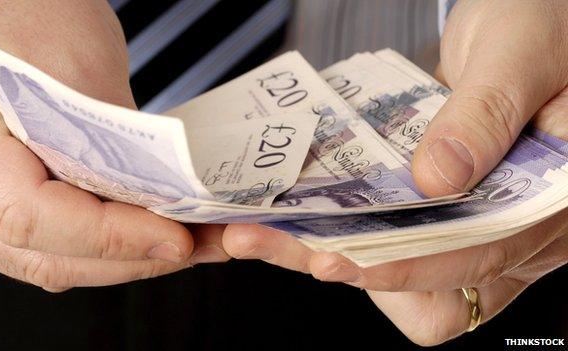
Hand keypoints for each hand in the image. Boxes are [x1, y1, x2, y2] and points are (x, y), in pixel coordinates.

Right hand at [0, 0, 228, 291]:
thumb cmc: (3, 1)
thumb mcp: (69, 54)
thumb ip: (110, 133)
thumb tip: (159, 193)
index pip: (32, 219)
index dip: (112, 237)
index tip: (176, 236)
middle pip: (50, 254)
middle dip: (137, 258)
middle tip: (208, 243)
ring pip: (56, 255)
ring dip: (131, 256)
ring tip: (197, 239)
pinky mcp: (4, 192)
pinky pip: (57, 236)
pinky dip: (110, 238)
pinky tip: (154, 226)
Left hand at [222, 0, 567, 344]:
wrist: (535, 14)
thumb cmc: (547, 23)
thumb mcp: (520, 54)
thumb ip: (487, 113)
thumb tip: (438, 179)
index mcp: (555, 200)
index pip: (483, 254)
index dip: (412, 267)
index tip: (345, 261)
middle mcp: (520, 222)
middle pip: (440, 284)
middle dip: (363, 269)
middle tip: (300, 247)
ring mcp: (479, 216)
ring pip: (410, 264)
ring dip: (344, 252)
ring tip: (281, 235)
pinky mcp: (444, 202)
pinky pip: (396, 232)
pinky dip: (352, 228)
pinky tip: (306, 215)